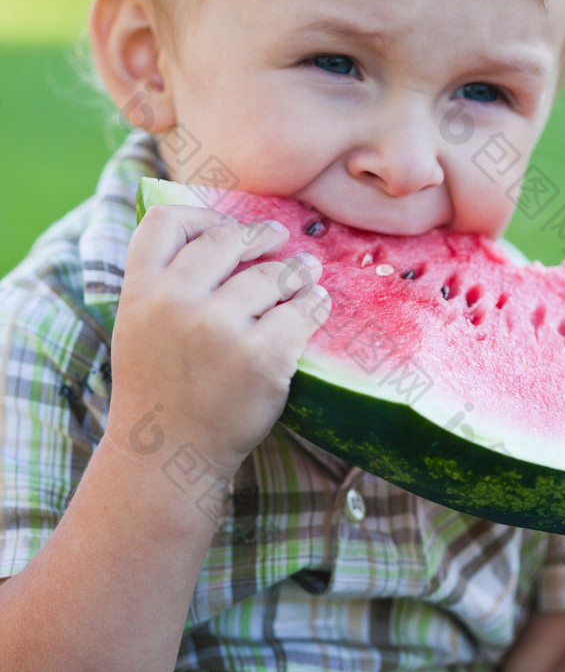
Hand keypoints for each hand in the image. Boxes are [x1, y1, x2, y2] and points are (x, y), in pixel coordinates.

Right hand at [106, 204, 329, 476]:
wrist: (170, 457)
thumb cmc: (160, 388)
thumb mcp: (140, 326)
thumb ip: (164, 281)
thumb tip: (220, 231)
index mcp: (140, 290)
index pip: (167, 220)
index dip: (202, 215)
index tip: (226, 227)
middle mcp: (176, 302)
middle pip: (229, 239)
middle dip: (262, 236)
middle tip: (279, 237)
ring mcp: (219, 329)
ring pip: (274, 274)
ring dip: (297, 269)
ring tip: (307, 270)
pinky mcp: (261, 357)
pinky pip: (303, 310)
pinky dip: (315, 303)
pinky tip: (317, 303)